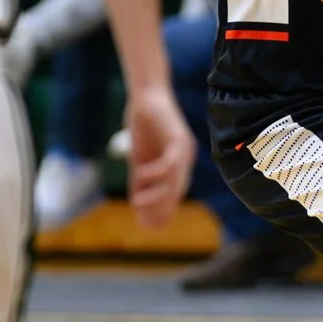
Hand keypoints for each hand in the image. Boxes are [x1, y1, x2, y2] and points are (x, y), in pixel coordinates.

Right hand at [123, 85, 194, 227]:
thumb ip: (140, 178)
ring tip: (136, 204)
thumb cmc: (144, 123)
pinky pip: (170, 160)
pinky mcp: (178, 137)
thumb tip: (136, 202)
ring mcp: (184, 148)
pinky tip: (140, 176)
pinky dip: (156, 171)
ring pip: (174, 179)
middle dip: (161, 208)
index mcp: (178, 164)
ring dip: (156, 194)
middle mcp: (185, 158)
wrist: (148, 95)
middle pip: (176, 189)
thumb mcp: (140, 156)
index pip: (173, 192)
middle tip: (147, 225)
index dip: (163, 210)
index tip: (150, 226)